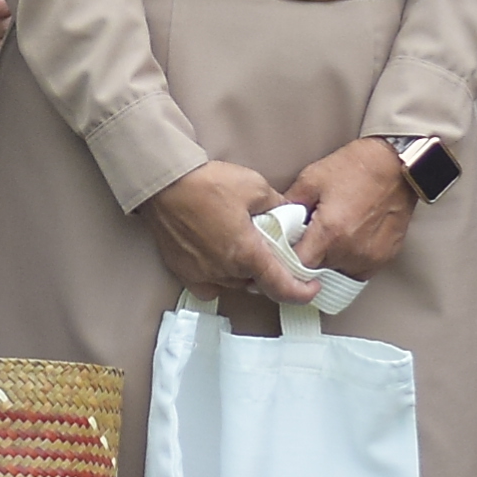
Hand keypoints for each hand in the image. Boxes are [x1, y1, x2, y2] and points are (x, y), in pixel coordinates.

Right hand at [138, 160, 319, 304]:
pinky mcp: (184, 272)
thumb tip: (288, 215)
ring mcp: (203, 274)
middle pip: (258, 283)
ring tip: (243, 245)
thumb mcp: (255, 187)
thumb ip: (277, 206)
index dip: (302, 292)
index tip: (312, 288)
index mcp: (247, 254)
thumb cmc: (207, 183)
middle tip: (273, 250)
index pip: (282, 287)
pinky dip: (221, 276)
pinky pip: (211, 285)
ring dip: (245, 271)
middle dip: (270, 271)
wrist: (164, 184)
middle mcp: (226, 271)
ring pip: (235, 284)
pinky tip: (219, 258)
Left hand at [283, 134, 417, 283]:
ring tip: (332, 235)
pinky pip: (358, 270)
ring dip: (330, 260)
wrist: (399, 164)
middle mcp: (350, 251)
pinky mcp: (384, 258)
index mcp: (329, 233)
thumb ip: (290, 205)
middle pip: (317, 271)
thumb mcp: (312, 178)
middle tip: (309, 237)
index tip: (284, 253)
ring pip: (338, 272)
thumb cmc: (357, 167)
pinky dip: (350, 260)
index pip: (298, 267)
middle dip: (309, 258)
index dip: (287, 262)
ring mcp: (369, 258)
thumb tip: (275, 222)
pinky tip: (350, 238)